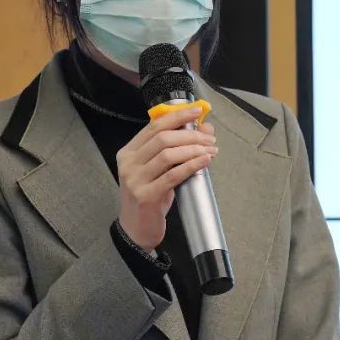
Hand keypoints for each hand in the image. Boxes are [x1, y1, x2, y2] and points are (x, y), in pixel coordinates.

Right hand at [117, 105, 216, 251]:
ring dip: (194, 149)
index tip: (198, 111)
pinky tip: (205, 162)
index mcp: (129, 152)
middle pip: (163, 139)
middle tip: (210, 139)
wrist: (137, 229)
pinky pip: (173, 176)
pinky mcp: (146, 196)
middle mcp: (128, 163)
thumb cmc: (149, 196)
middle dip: (191, 135)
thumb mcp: (160, 170)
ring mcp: (135, 180)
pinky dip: (191, 166)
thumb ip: (177, 148)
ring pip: (168, 155)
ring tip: (211, 150)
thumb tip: (205, 128)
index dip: (178, 116)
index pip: (154, 126)